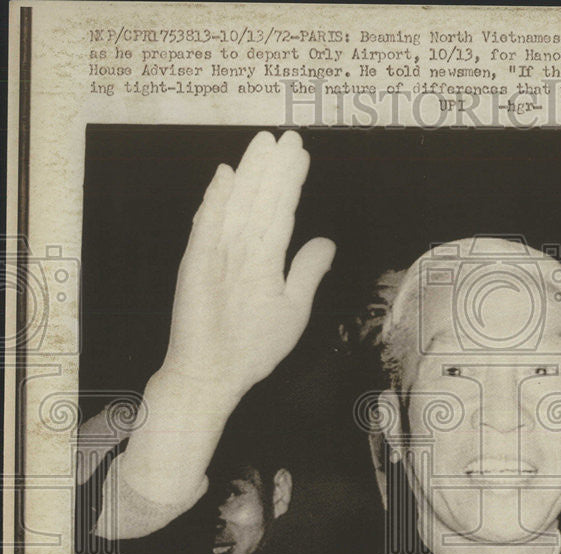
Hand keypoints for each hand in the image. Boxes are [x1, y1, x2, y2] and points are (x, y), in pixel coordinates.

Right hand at [161, 130, 334, 399]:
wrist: (215, 375)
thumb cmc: (252, 346)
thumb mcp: (294, 306)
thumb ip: (307, 271)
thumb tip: (328, 242)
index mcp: (264, 258)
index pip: (281, 211)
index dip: (291, 183)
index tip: (301, 155)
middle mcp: (242, 251)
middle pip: (262, 201)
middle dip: (274, 169)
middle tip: (288, 136)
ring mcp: (219, 256)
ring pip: (240, 206)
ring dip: (251, 174)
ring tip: (264, 143)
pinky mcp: (199, 267)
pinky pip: (208, 230)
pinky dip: (215, 202)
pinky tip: (225, 177)